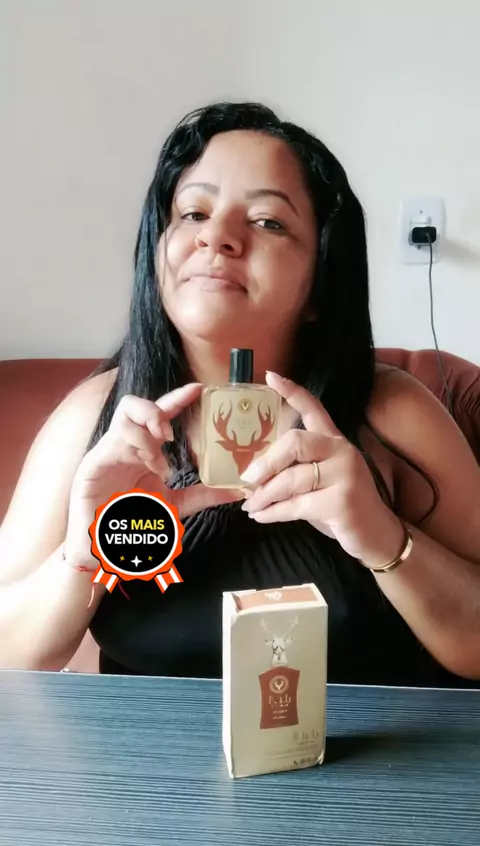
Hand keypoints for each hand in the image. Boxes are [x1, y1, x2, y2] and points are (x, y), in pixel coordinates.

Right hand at [65, 383, 240, 568]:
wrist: (104, 546)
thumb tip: (240, 491)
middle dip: (159, 408)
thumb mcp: (176, 505)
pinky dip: (139, 448)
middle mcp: (124, 444)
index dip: (177, 398)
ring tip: (161, 458)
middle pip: (135, 404)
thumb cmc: (133, 522)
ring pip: (125, 415)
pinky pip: (114, 441)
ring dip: (149, 432)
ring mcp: (107, 451)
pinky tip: (151, 467)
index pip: (160, 415)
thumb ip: (204, 495)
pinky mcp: (92, 463)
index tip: (199, 389)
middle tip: (172, 432)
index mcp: (143, 449)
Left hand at [240, 372, 403, 567]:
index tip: (269, 376)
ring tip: (250, 506)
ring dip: (264, 495)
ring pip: (291, 479)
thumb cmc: (342, 506)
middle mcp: (342, 451)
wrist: (376, 536)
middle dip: (266, 462)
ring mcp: (345, 475)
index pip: (314, 408)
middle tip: (246, 479)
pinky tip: (261, 517)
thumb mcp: (321, 481)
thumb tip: (252, 474)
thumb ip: (296, 469)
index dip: (292, 391)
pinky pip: (296, 505)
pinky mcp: (342, 501)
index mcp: (335, 441)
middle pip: (295, 442)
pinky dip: (273, 513)